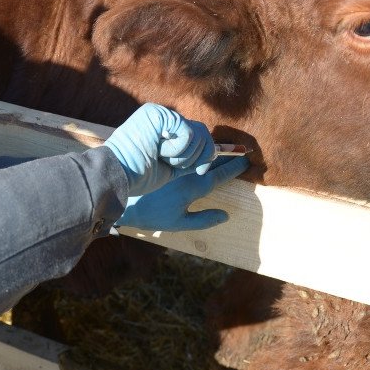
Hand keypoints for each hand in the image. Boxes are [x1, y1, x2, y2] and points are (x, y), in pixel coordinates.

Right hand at [103, 103, 215, 195]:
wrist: (117, 175)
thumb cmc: (138, 176)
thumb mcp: (171, 166)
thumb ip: (190, 157)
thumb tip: (214, 152)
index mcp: (166, 131)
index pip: (198, 136)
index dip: (205, 155)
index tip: (202, 171)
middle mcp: (165, 119)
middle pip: (203, 132)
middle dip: (198, 156)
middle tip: (176, 165)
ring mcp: (161, 114)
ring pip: (198, 134)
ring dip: (184, 156)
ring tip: (162, 158)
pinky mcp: (159, 114)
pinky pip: (188, 133)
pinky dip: (178, 149)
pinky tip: (160, 152)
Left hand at [115, 156, 248, 231]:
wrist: (124, 201)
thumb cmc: (151, 215)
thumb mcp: (178, 223)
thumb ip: (202, 220)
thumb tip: (225, 216)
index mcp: (193, 187)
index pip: (219, 174)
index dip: (233, 168)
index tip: (245, 161)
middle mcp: (187, 173)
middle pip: (211, 159)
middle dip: (225, 154)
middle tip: (240, 149)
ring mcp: (175, 164)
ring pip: (198, 151)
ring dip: (209, 149)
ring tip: (221, 147)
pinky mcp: (164, 157)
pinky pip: (184, 148)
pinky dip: (193, 147)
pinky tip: (198, 147)